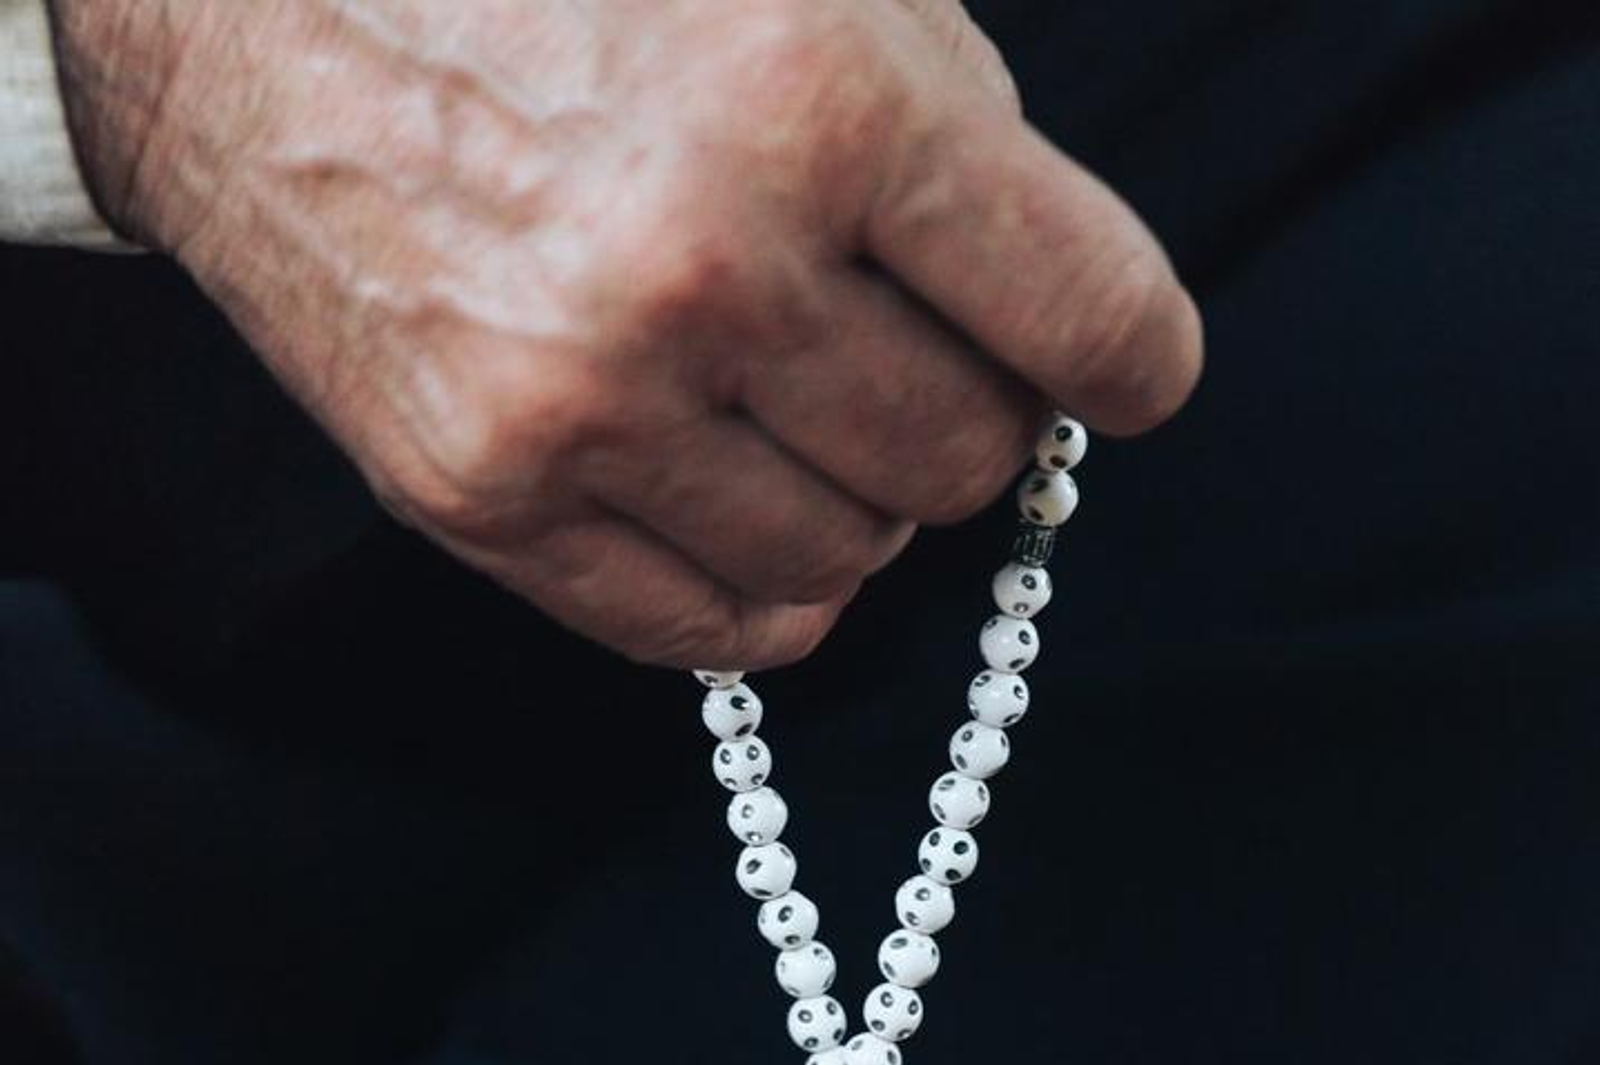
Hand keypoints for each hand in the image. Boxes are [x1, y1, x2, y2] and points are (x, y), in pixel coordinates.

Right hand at [51, 0, 1201, 668]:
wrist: (256, 4)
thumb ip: (957, 146)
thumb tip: (1058, 323)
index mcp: (820, 102)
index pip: (1093, 320)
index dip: (1132, 359)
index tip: (1118, 370)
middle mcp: (704, 269)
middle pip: (966, 458)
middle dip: (967, 408)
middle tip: (901, 344)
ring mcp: (580, 403)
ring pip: (851, 556)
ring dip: (853, 488)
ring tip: (790, 397)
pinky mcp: (476, 494)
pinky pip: (710, 630)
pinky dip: (766, 582)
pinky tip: (746, 495)